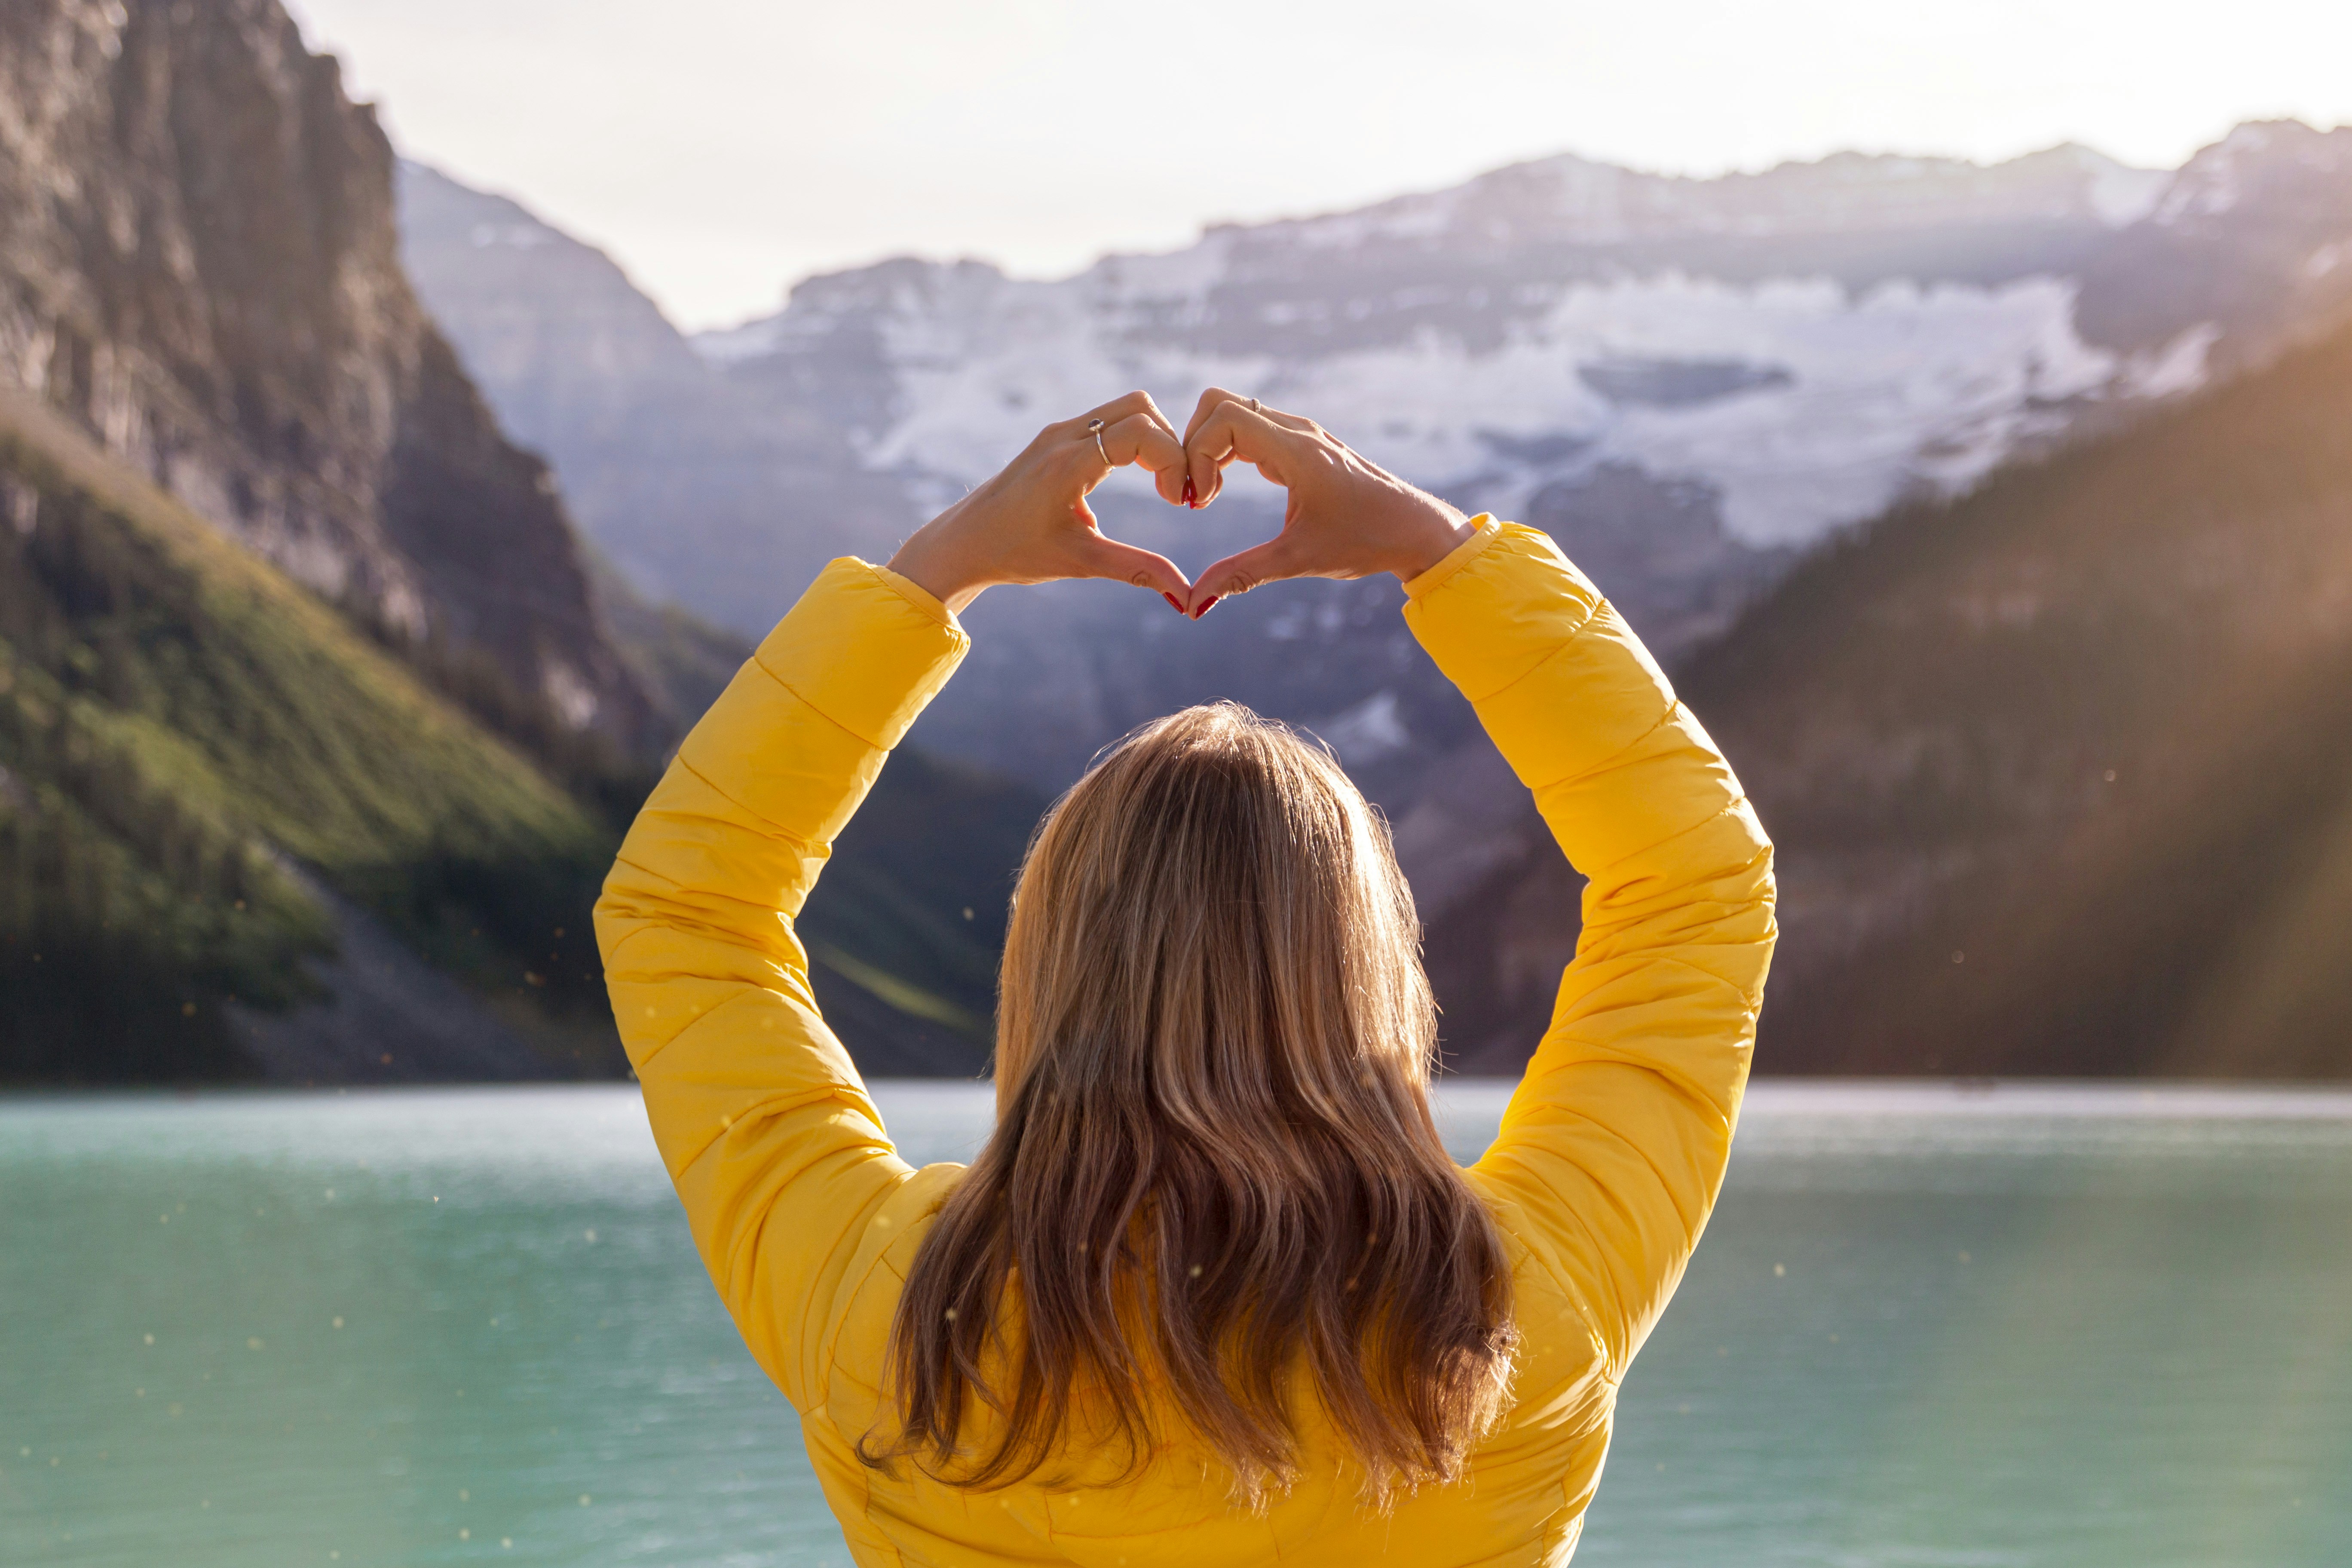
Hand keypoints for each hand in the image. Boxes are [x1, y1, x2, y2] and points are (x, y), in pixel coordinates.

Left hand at [887, 391, 1192, 613]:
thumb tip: (1187, 597)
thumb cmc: (1014, 553)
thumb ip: (1137, 570)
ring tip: (1160, 484)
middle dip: (1170, 445)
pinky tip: (1136, 478)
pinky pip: (1107, 421)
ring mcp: (1058, 433)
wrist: (963, 543)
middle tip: (1175, 490)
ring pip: (1125, 409)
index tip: (1175, 502)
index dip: (1172, 461)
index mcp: (1067, 464)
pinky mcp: (1056, 438)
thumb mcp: (1081, 562)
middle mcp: (1063, 437)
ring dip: (1153, 440)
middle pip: (1140, 408)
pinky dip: (1133, 441)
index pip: (1141, 433)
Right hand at [1178, 389, 1473, 616]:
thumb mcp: (1300, 560)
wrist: (1415, 530)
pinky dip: (1226, 452)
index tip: (1200, 501)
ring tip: (1206, 495)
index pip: (1224, 418)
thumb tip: (1194, 603)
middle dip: (1194, 445)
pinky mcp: (1302, 445)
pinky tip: (1224, 490)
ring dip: (1209, 449)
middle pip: (1220, 404)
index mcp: (1298, 450)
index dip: (1197, 454)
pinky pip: (1250, 430)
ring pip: (1233, 413)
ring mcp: (1300, 434)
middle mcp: (1297, 432)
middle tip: (1195, 494)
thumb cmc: (1367, 541)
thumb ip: (1243, 575)